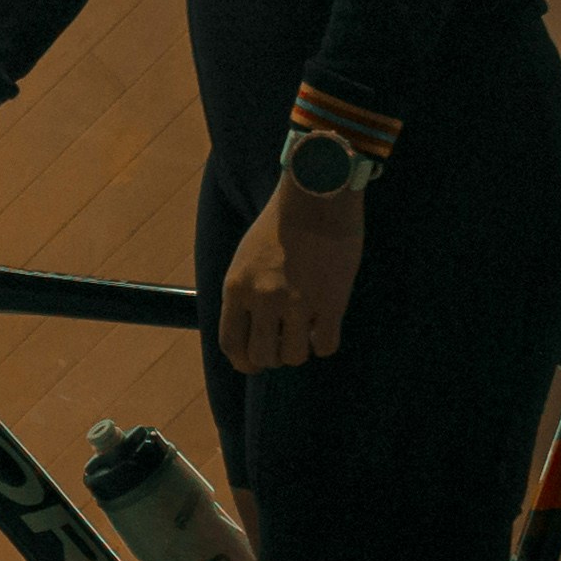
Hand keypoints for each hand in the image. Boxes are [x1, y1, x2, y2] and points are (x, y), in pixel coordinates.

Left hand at [215, 177, 363, 373]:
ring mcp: (297, 303)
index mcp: (236, 288)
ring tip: (305, 330)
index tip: (255, 363)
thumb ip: (244, 294)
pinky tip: (325, 326)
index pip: (231, 344)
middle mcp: (263, 299)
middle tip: (285, 344)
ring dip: (300, 349)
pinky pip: (325, 345)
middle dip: (274, 357)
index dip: (244, 361)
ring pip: (294, 356)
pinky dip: (324, 342)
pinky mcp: (330, 302)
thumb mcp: (245, 259)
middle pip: (263, 357)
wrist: (316, 197)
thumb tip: (251, 330)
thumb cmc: (281, 224)